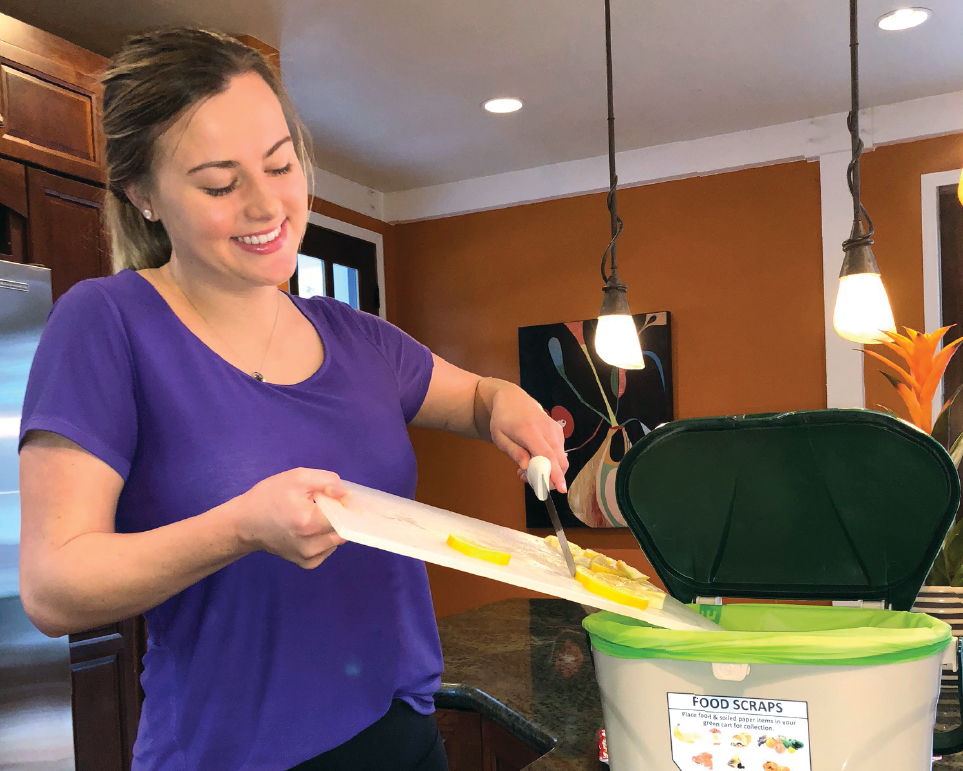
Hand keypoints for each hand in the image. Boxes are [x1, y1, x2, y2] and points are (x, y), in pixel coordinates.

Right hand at [232, 468, 347, 568]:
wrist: (244, 524)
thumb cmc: (269, 496)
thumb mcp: (296, 478)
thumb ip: (326, 481)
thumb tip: (347, 494)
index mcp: (309, 522)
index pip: (345, 515)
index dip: (344, 503)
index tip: (336, 497)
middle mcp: (311, 545)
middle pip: (344, 528)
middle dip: (340, 515)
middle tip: (322, 505)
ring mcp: (309, 557)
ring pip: (338, 539)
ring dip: (333, 527)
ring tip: (313, 517)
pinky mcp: (307, 564)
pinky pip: (328, 549)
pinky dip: (326, 538)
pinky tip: (311, 529)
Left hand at [489, 385, 568, 491]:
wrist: (513, 399)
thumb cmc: (503, 420)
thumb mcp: (500, 438)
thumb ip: (514, 452)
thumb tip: (526, 467)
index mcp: (530, 431)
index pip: (547, 456)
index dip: (555, 474)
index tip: (561, 489)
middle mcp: (548, 430)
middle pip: (559, 461)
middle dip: (549, 478)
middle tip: (527, 479)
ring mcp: (556, 430)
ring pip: (560, 460)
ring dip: (547, 471)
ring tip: (525, 468)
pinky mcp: (559, 432)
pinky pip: (559, 454)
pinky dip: (549, 463)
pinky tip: (533, 460)